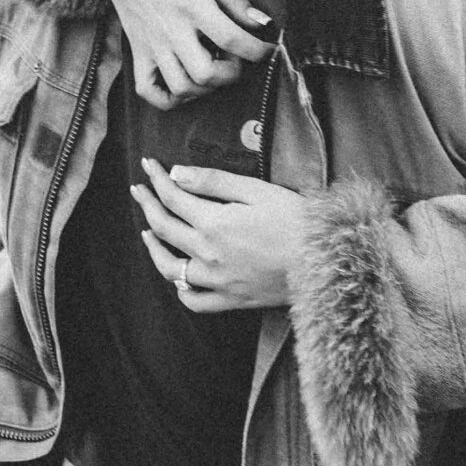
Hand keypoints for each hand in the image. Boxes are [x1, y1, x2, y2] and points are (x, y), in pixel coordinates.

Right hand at [75, 0, 272, 108]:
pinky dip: (169, 98)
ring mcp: (151, 44)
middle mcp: (170, 30)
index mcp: (191, 5)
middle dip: (231, 74)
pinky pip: (149, 90)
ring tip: (212, 68)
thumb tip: (261, 22)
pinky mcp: (136, 51)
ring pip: (181, 88)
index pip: (231, 39)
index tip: (267, 48)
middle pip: (206, 74)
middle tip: (236, 58)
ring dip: (205, 87)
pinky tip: (185, 83)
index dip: (257, 50)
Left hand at [133, 160, 304, 312]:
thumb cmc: (296, 220)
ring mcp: (218, 281)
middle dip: (148, 204)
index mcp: (213, 223)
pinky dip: (181, 289)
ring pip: (171, 268)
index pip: (172, 197)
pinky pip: (195, 301)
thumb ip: (212, 182)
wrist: (327, 260)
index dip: (157, 179)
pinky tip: (179, 277)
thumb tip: (176, 174)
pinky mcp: (232, 300)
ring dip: (154, 248)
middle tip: (138, 189)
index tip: (148, 165)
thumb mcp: (256, 189)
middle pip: (165, 228)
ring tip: (147, 234)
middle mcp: (208, 254)